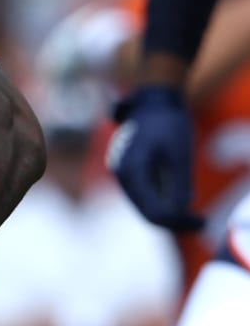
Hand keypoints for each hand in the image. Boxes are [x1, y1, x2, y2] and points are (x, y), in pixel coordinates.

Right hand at [107, 84, 202, 230]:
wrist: (153, 102)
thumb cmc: (168, 124)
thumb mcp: (180, 154)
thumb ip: (180, 184)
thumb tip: (182, 210)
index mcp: (131, 172)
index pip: (154, 212)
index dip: (179, 222)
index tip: (202, 222)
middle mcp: (122, 176)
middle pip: (146, 212)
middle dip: (174, 221)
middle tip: (200, 222)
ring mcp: (124, 175)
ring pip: (145, 205)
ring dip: (169, 213)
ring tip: (194, 214)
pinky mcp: (130, 172)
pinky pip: (145, 195)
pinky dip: (163, 202)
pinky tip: (182, 200)